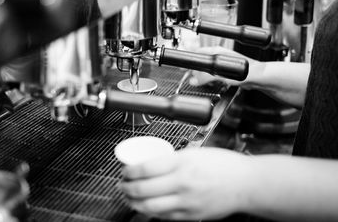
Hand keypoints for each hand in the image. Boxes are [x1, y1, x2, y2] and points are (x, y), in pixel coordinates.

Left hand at [120, 147, 253, 220]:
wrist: (246, 184)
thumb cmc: (225, 166)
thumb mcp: (196, 152)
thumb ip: (174, 159)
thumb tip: (153, 162)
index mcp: (183, 163)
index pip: (145, 168)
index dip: (129, 171)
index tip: (125, 170)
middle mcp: (182, 183)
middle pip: (143, 189)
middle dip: (126, 188)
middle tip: (122, 184)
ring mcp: (186, 202)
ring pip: (150, 207)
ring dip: (134, 202)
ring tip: (129, 197)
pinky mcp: (191, 215)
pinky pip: (164, 216)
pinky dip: (151, 212)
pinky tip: (147, 206)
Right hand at [189, 46, 257, 87]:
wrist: (260, 78)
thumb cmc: (248, 71)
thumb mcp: (223, 74)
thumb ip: (207, 77)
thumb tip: (194, 80)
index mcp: (217, 51)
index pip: (197, 54)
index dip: (189, 62)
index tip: (183, 70)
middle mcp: (219, 55)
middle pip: (201, 63)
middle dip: (196, 72)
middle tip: (193, 80)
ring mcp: (222, 63)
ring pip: (207, 70)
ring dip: (203, 78)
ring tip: (203, 83)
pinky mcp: (226, 72)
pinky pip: (213, 76)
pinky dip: (210, 81)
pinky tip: (213, 85)